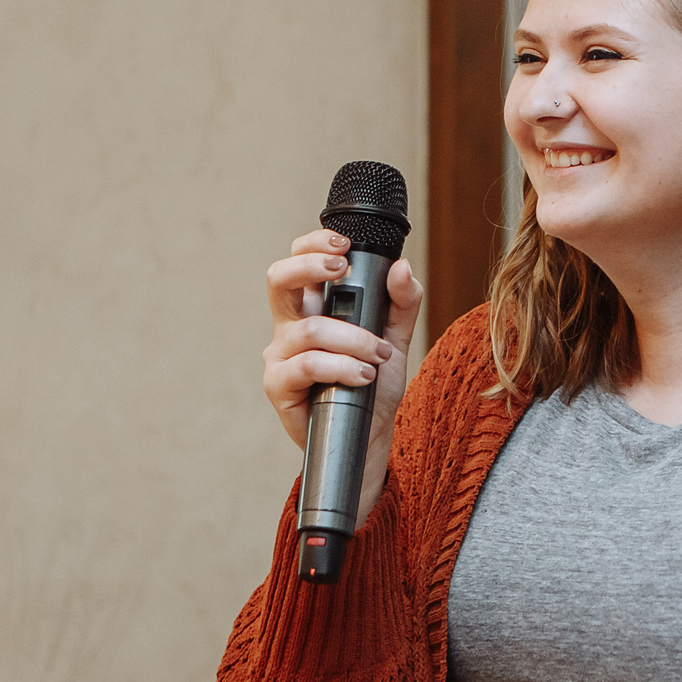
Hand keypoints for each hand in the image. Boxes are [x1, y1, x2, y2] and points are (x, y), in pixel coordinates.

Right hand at [261, 229, 425, 518]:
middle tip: (342, 269)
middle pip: (279, 279)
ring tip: (378, 355)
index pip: (299, 261)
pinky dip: (340, 367)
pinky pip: (306, 366)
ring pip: (308, 329)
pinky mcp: (279, 386)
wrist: (368, 438)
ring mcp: (281, 355)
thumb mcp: (396, 339)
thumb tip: (402, 268)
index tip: (344, 244)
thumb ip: (402, 303)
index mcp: (313, 307)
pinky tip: (362, 376)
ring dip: (352, 338)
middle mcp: (290, 325)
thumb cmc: (372, 387)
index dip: (313, 244)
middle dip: (310, 266)